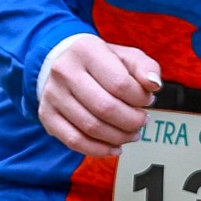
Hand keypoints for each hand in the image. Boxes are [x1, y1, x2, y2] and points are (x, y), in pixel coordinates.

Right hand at [39, 35, 161, 154]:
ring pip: (91, 127)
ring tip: (132, 134)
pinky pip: (74, 141)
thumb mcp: (126, 56)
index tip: (147, 100)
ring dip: (118, 137)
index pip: (119, 83)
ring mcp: (52, 94)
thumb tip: (154, 85)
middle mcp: (64, 71)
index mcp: (86, 50)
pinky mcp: (47, 115)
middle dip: (131, 121)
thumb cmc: (102, 62)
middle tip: (141, 121)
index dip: (140, 98)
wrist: (64, 63)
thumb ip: (145, 68)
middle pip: (105, 108)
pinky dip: (98, 150)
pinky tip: (114, 147)